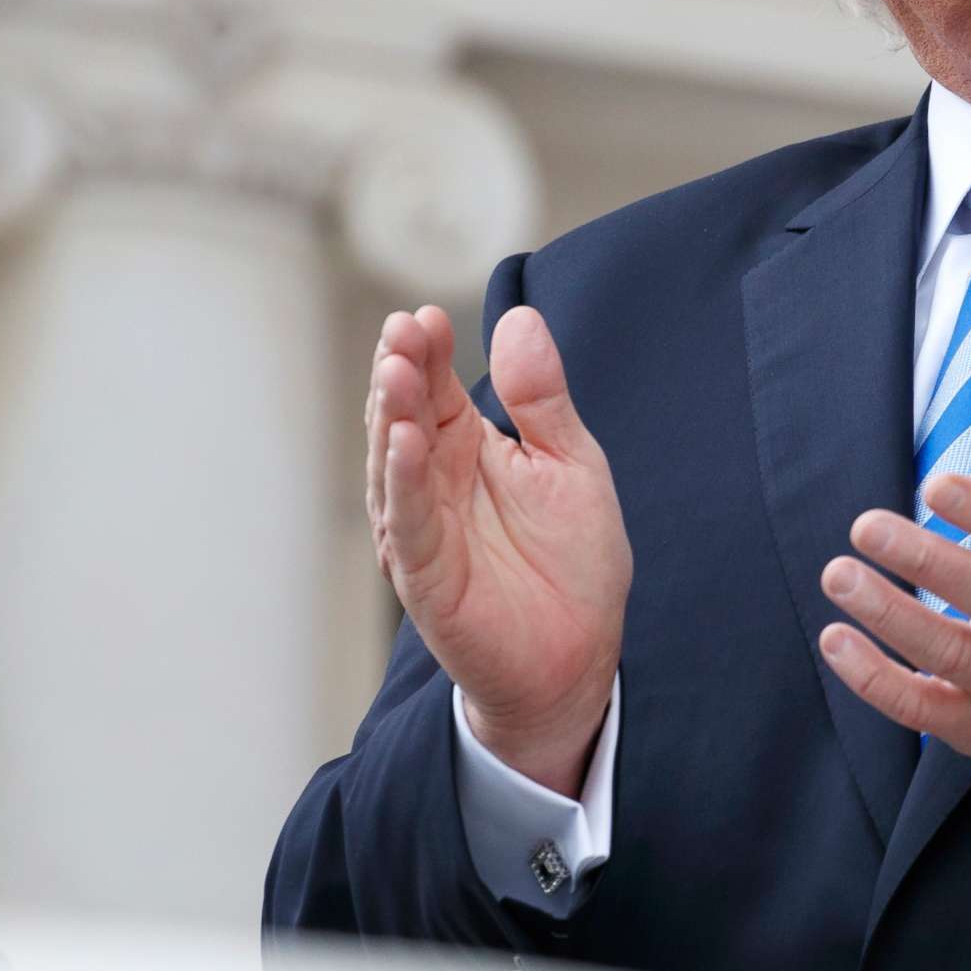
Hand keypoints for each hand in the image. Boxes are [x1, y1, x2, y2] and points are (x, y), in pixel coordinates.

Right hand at [368, 303, 631, 795]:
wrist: (579, 655)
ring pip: (394, 463)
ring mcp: (424, 526)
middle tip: (402, 330)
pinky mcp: (426, 574)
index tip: (426, 315)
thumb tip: (520, 320)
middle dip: (401, 372)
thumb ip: (542, 399)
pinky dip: (403, 481)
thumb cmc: (573, 560)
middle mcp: (434, 481)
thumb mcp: (571, 463)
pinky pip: (409, 521)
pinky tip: (406, 441)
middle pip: (406, 415)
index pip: (436, 387)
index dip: (427, 351)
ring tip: (394, 371)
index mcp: (468, 447)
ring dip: (391, 416)